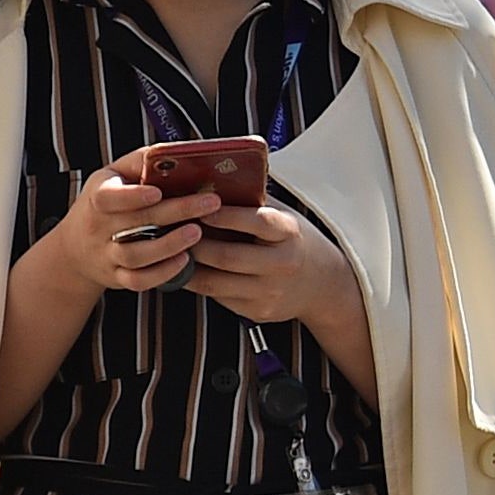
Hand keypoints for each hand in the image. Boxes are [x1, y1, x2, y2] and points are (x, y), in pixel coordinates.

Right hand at [48, 147, 218, 293]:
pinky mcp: (117, 278)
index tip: (157, 192)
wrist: (74, 249)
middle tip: (210, 203)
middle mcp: (99, 227)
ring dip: (170, 245)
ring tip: (198, 233)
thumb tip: (180, 149)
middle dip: (176, 212)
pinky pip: (138, 281)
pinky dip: (162, 273)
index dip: (132, 197)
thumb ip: (142, 162)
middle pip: (135, 223)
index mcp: (98, 196)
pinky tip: (186, 260)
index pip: (108, 198)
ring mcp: (107, 255)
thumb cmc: (107, 201)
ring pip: (135, 256)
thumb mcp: (114, 175)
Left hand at [183, 202, 360, 330]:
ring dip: (187, 267)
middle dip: (195, 244)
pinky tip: (186, 271)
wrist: (323, 284)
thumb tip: (207, 184)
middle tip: (172, 232)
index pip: (256, 222)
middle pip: (228, 256)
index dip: (225, 216)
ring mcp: (270, 291)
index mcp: (289, 233)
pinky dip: (197, 284)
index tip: (199, 208)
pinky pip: (218, 298)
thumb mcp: (284, 216)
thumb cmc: (293, 241)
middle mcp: (282, 264)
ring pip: (215, 282)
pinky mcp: (257, 311)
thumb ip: (252, 203)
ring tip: (172, 252)